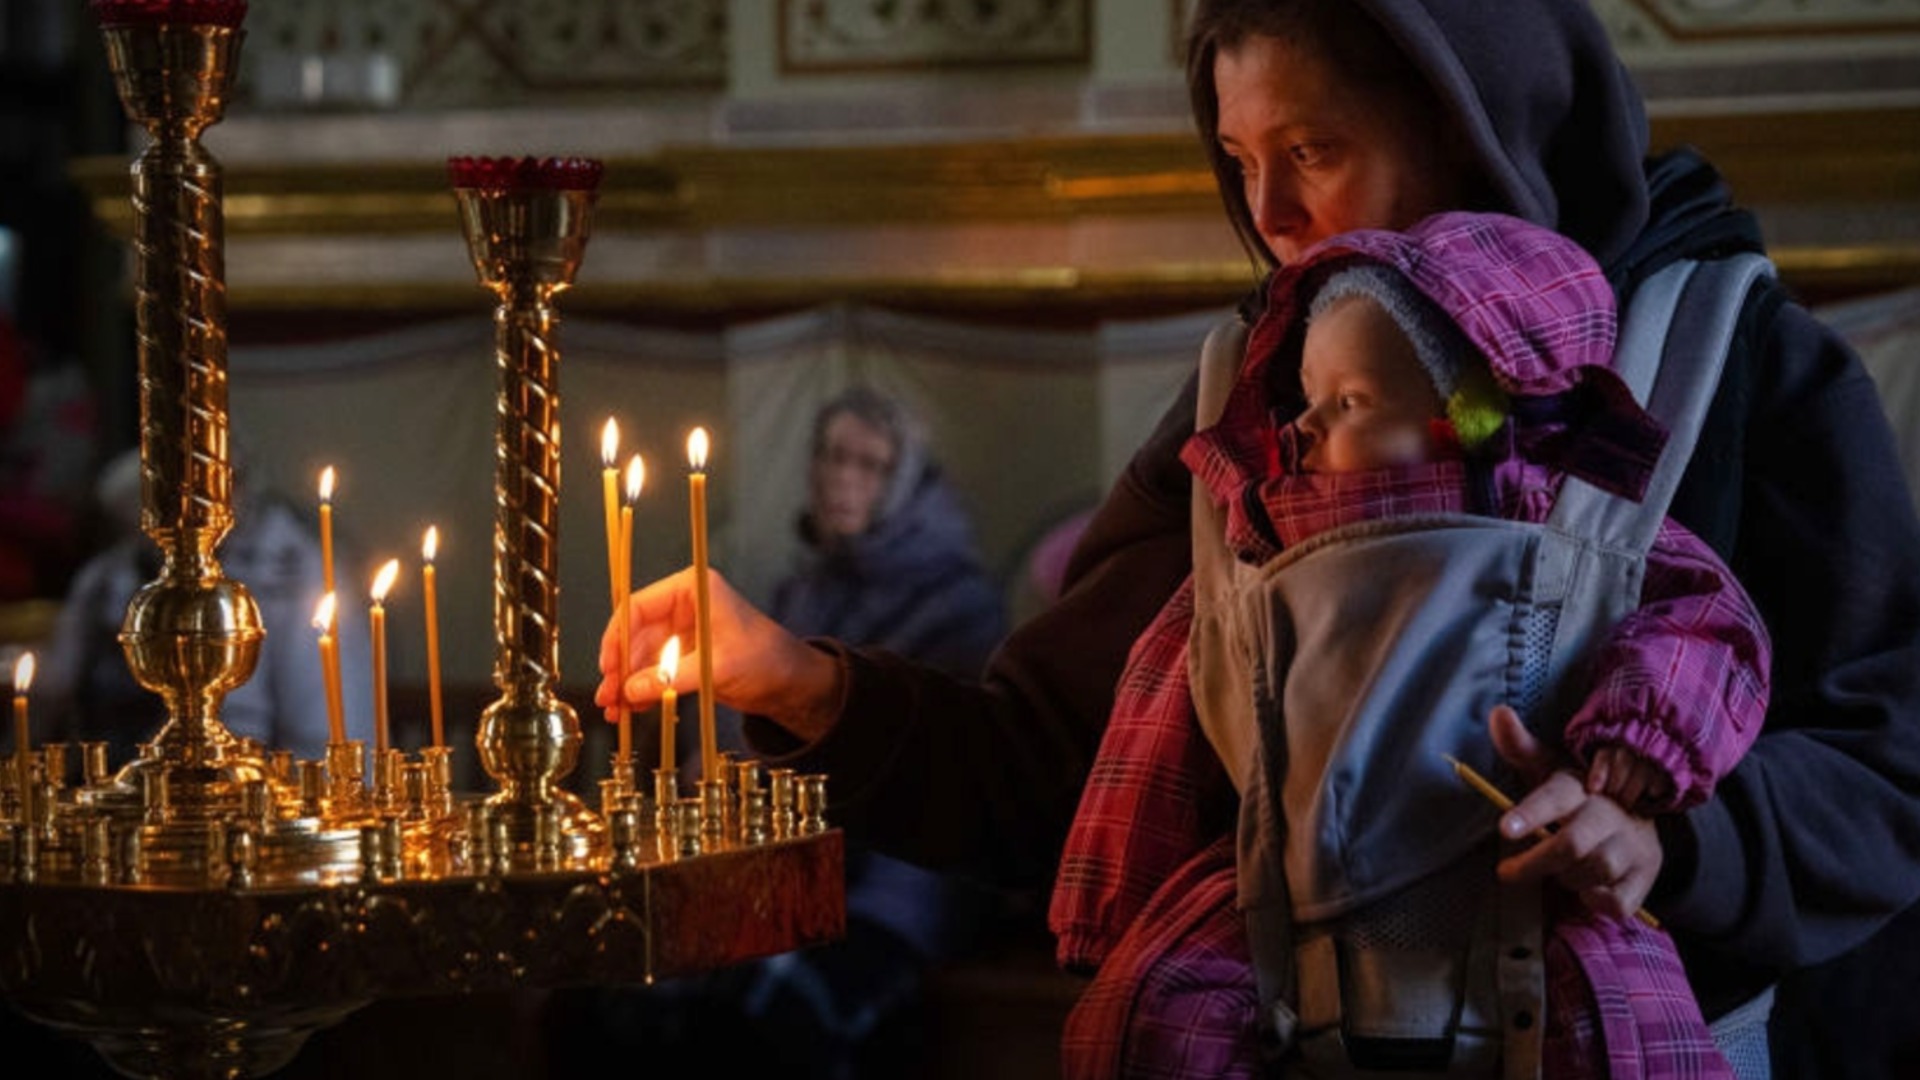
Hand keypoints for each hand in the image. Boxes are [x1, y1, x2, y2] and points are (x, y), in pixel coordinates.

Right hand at [595, 566, 842, 740]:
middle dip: (620, 667)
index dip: (617, 636)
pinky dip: (641, 691)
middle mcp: (684, 607)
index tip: (608, 665)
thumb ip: (673, 678)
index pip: (639, 606)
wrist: (792, 684)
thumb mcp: (719, 667)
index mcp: (693, 590)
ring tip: (613, 710)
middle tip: (608, 695)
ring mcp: (683, 633)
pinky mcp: (685, 658)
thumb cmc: (768, 659)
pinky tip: (630, 710)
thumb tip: (631, 690)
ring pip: (641, 657)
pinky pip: (654, 672)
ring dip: (626, 683)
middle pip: (635, 634)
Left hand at [1487, 705, 1663, 922]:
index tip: (1505, 829)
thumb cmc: (1575, 800)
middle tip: (1506, 872)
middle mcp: (1609, 813)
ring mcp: (1632, 845)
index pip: (1554, 796)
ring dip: (1566, 880)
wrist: (1632, 822)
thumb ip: (1519, 748)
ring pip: (1594, 872)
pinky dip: (1597, 901)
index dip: (1530, 813)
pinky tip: (1587, 890)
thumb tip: (1498, 713)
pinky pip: (1617, 901)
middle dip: (1534, 862)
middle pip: (1572, 844)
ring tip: (1557, 872)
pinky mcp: (1645, 875)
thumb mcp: (1546, 771)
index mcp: (1579, 787)